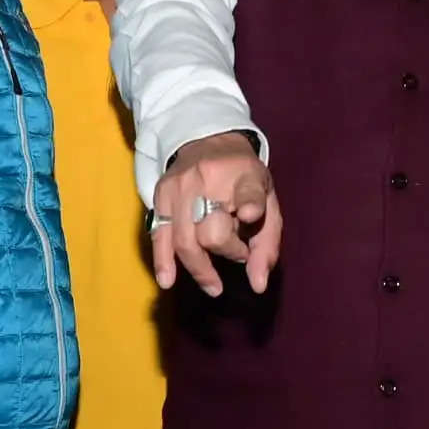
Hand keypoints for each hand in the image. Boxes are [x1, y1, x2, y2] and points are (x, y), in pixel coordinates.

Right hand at [149, 131, 281, 296]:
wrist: (208, 142)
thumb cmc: (244, 182)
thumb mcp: (268, 205)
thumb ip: (266, 246)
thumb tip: (257, 285)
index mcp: (245, 176)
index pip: (248, 192)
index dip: (250, 205)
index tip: (250, 215)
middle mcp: (209, 178)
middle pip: (212, 233)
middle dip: (228, 252)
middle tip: (239, 252)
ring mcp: (180, 186)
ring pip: (185, 241)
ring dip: (200, 269)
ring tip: (213, 285)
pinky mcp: (160, 195)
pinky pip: (160, 235)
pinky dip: (163, 261)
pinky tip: (167, 280)